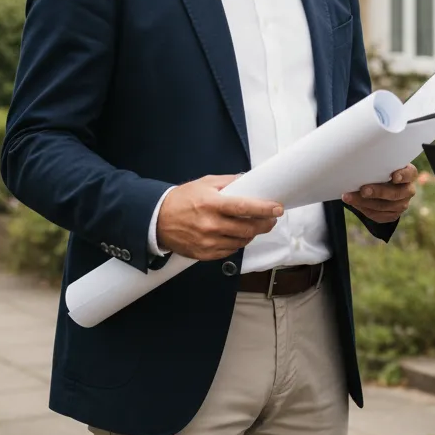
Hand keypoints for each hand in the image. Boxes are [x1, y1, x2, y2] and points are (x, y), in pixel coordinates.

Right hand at [157, 174, 282, 260]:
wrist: (156, 220)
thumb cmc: (182, 199)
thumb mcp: (205, 183)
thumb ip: (229, 182)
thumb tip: (249, 181)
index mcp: (212, 204)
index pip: (244, 208)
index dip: (264, 209)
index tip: (277, 209)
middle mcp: (210, 225)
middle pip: (247, 229)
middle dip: (264, 224)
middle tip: (271, 219)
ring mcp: (207, 242)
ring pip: (241, 242)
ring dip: (251, 234)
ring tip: (254, 226)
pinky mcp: (204, 254)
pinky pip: (229, 251)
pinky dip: (237, 243)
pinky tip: (237, 236)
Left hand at [342, 164, 416, 223]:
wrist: (379, 187)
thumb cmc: (379, 171)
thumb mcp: (380, 166)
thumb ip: (375, 166)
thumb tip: (356, 166)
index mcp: (408, 174)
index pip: (410, 173)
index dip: (403, 175)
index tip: (394, 176)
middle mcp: (408, 190)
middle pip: (396, 193)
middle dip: (378, 192)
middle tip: (363, 190)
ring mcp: (402, 204)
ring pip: (385, 206)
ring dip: (365, 202)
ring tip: (349, 197)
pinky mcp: (393, 215)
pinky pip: (379, 215)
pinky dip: (365, 210)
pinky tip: (354, 204)